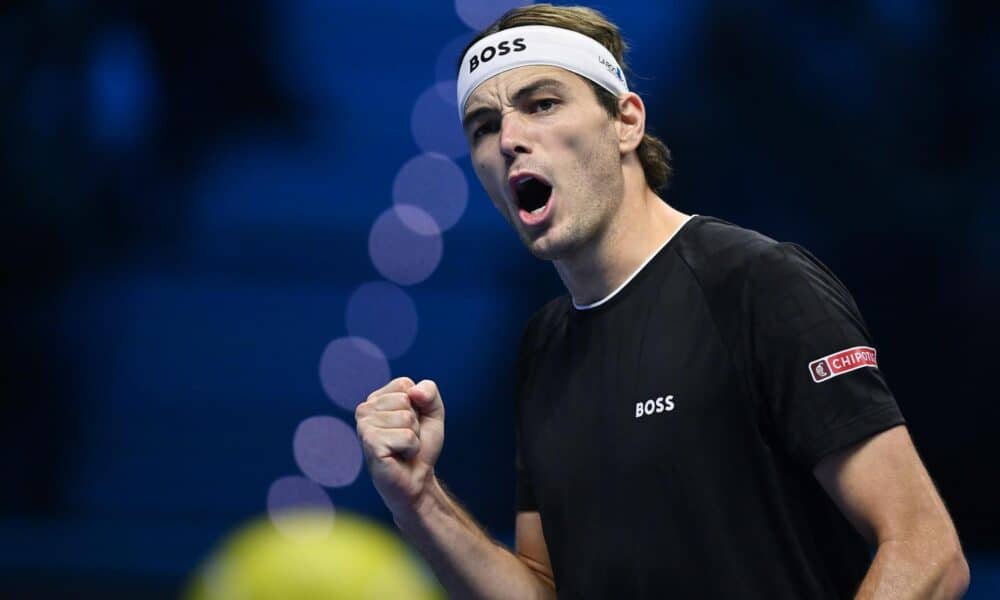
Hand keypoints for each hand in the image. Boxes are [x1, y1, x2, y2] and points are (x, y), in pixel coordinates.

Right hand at [355, 377, 445, 516]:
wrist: (417, 481)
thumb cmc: (421, 447)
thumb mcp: (432, 413)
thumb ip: (429, 393)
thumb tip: (413, 393)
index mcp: (376, 399)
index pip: (405, 384)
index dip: (418, 406)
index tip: (411, 424)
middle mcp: (365, 409)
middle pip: (406, 400)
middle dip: (415, 423)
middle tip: (407, 439)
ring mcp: (364, 426)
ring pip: (407, 418)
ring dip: (413, 437)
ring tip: (402, 449)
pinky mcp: (370, 443)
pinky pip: (406, 436)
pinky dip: (411, 448)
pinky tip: (399, 456)